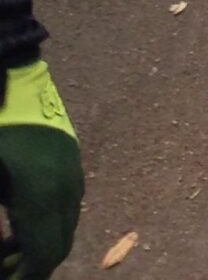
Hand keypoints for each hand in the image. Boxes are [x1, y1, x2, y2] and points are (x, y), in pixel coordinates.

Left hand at [0, 62, 81, 279]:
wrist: (11, 74)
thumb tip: (3, 247)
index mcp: (43, 192)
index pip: (46, 255)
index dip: (26, 276)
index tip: (6, 279)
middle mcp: (67, 184)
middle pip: (60, 245)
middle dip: (34, 266)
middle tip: (6, 268)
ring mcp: (73, 168)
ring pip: (66, 225)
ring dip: (40, 246)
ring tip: (8, 248)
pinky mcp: (71, 156)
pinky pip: (67, 204)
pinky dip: (46, 224)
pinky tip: (20, 220)